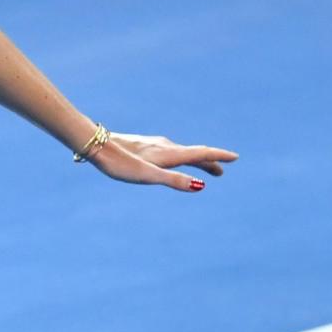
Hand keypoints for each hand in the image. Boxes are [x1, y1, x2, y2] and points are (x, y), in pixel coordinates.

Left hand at [86, 132, 237, 192]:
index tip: (235, 157)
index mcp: (170, 154)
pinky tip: (169, 159)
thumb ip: (174, 180)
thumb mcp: (148, 176)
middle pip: (192, 154)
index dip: (218, 156)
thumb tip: (201, 186)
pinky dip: (179, 157)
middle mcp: (165, 147)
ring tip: (200, 167)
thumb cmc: (121, 164)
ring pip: (180, 152)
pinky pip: (168, 152)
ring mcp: (154, 145)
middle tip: (221, 172)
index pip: (200, 154)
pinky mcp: (143, 146)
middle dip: (208, 163)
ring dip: (194, 160)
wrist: (96, 145)